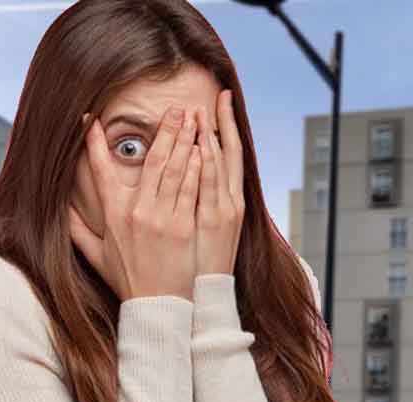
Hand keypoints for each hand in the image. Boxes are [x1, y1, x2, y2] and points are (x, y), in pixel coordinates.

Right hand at [68, 106, 201, 301]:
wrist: (158, 307)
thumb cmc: (130, 281)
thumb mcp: (96, 255)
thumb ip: (77, 230)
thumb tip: (59, 210)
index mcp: (113, 213)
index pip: (100, 170)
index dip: (94, 143)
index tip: (90, 119)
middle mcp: (137, 210)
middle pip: (151, 160)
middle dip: (163, 130)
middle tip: (173, 108)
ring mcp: (162, 217)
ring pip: (174, 169)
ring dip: (184, 140)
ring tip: (193, 118)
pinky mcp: (184, 225)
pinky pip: (191, 188)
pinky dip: (197, 166)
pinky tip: (202, 148)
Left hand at [195, 89, 244, 276]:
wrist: (203, 295)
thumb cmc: (195, 267)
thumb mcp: (202, 233)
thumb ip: (195, 204)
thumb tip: (182, 181)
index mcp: (226, 200)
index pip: (228, 157)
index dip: (226, 130)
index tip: (221, 105)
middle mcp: (229, 201)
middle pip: (230, 153)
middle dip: (224, 123)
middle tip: (219, 95)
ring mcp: (226, 210)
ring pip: (222, 165)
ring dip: (216, 135)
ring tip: (209, 110)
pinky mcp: (218, 220)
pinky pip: (214, 186)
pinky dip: (212, 164)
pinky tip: (208, 143)